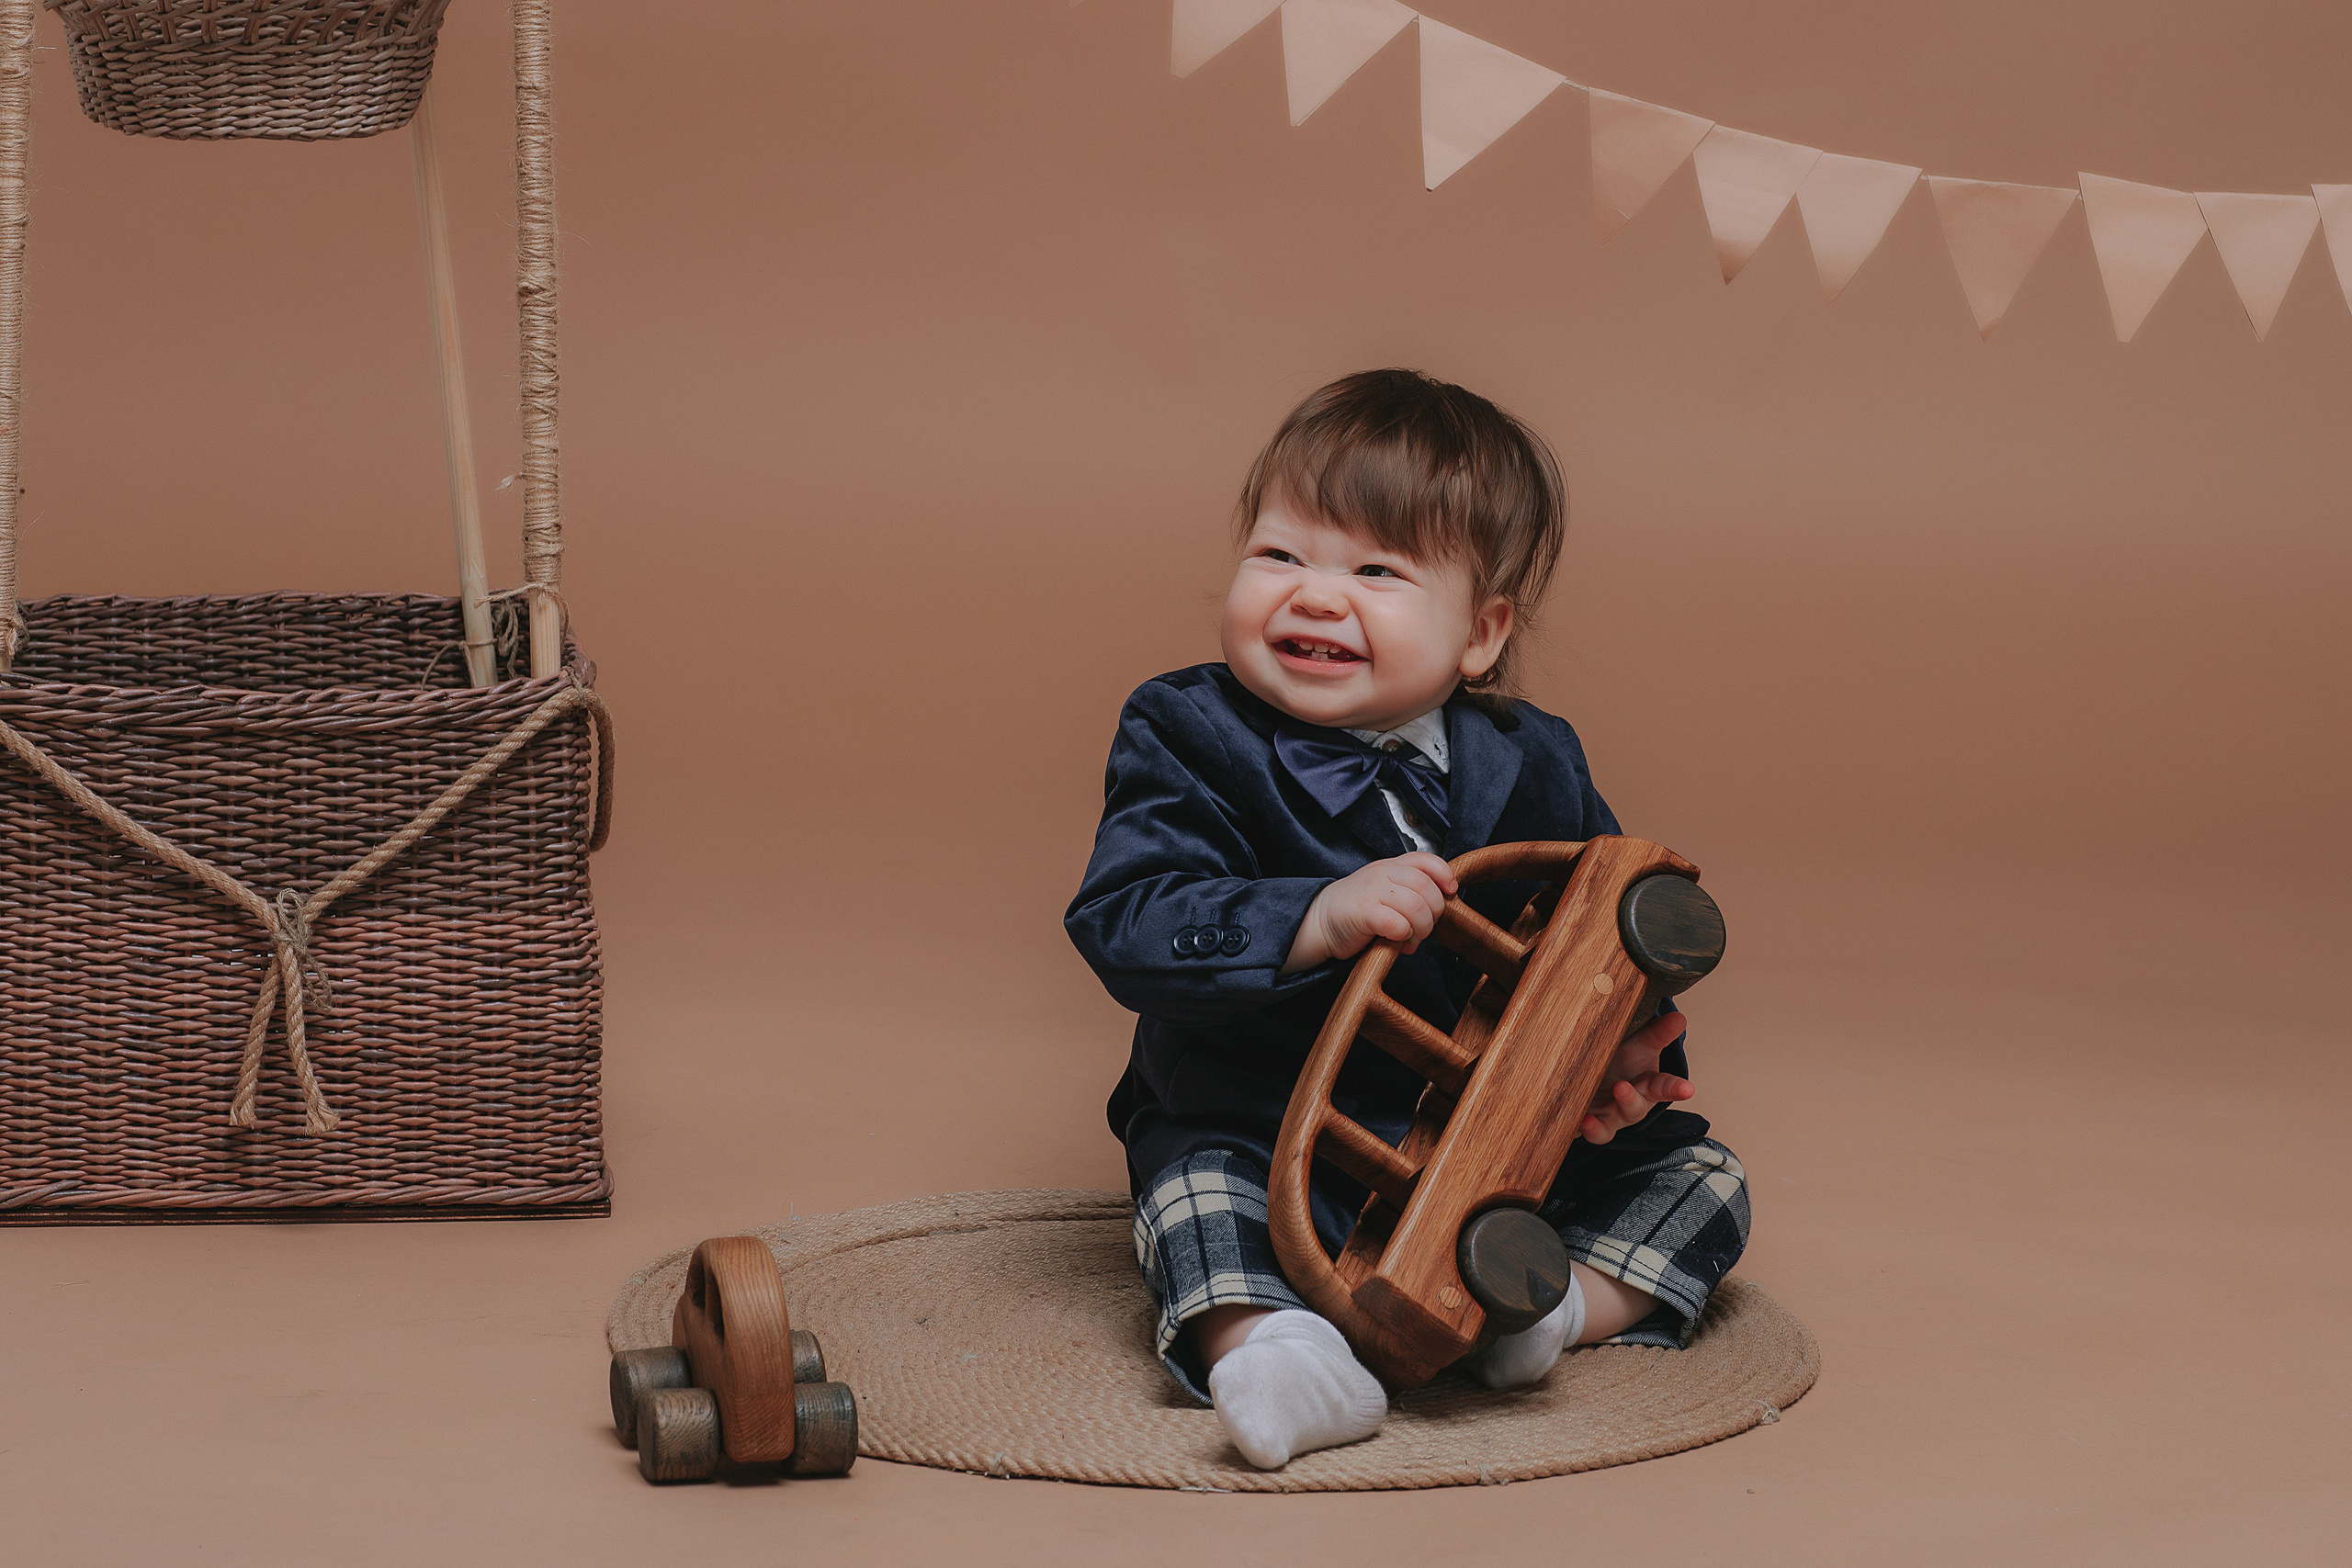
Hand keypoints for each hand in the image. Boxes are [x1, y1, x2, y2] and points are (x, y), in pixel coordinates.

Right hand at [1280, 853, 1458, 974]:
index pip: (1426, 860)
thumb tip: (1438, 911)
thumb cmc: (1356, 910)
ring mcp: (1372, 891)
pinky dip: (1403, 935)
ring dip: (1421, 929)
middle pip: (1426, 888)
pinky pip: (1397, 924)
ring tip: (1412, 938)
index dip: (1444, 875)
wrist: (1319, 921)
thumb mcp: (1384, 891)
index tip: (1450, 892)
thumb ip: (1410, 894)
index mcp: (1390, 866)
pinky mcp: (1363, 912)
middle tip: (1424, 928)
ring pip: (1416, 907)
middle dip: (1434, 913)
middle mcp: (1383, 873)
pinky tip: (1396, 940)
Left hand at [1578, 1008, 1693, 1144]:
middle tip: (1621, 1087)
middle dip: (1628, 1100)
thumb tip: (1679, 1018)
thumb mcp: (1642, 1045)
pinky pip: (1579, 1133)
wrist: (1603, 1076)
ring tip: (1587, 1119)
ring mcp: (1607, 1118)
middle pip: (1633, 1109)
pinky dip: (1573, 1130)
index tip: (1688, 1089)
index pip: (1665, 1087)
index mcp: (1648, 1086)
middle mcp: (1629, 1106)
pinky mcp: (1586, 1124)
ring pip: (1605, 1129)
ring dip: (1597, 1126)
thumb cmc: (1626, 1061)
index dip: (1676, 1089)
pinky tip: (1567, 1122)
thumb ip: (1658, 1033)